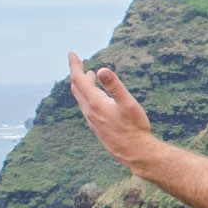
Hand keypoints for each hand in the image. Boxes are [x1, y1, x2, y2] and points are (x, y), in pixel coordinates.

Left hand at [67, 52, 156, 169]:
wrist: (136, 154)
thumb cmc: (135, 128)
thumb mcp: (128, 104)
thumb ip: (114, 86)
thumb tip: (101, 69)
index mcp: (96, 103)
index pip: (79, 80)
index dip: (74, 66)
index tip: (72, 54)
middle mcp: (90, 113)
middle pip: (77, 89)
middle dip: (77, 74)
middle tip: (79, 63)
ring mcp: (93, 122)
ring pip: (82, 100)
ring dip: (82, 86)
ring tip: (88, 76)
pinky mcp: (98, 129)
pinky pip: (87, 108)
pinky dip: (87, 97)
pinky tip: (96, 99)